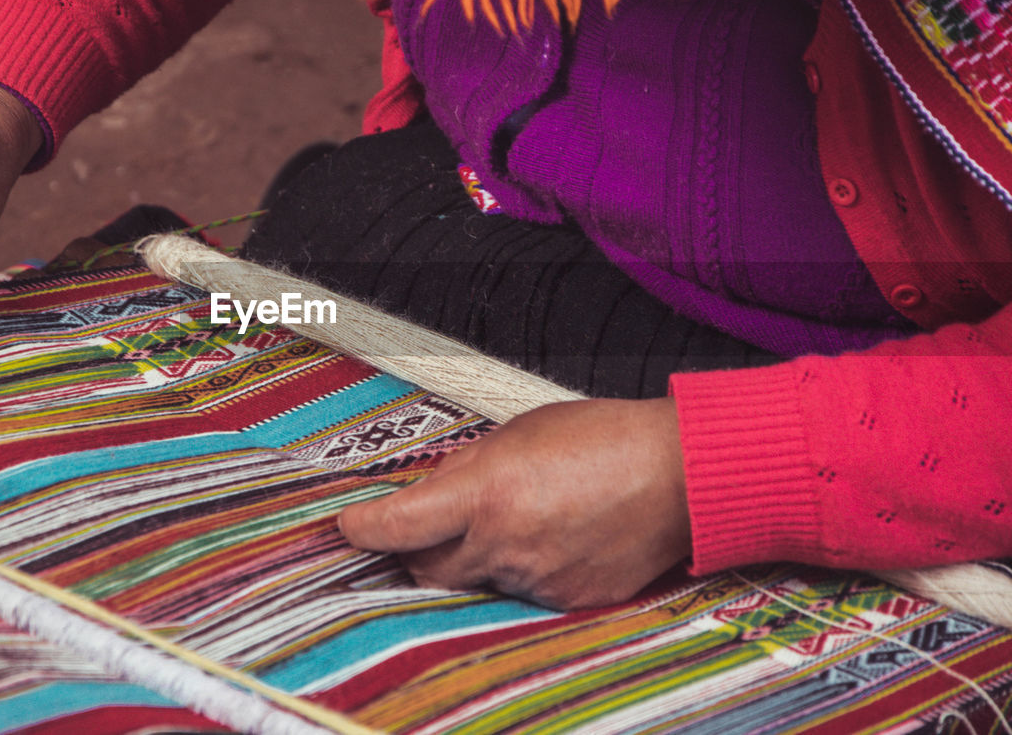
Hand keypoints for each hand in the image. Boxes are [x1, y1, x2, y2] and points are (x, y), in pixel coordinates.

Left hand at [339, 398, 690, 608]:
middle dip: (417, 549)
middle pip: (426, 568)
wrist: (679, 474)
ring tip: (520, 515)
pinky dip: (521, 568)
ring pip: (476, 580)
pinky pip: (521, 592)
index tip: (351, 525)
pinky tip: (551, 535)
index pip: (397, 526)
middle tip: (426, 526)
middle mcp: (506, 544)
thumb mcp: (519, 432)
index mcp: (487, 494)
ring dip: (477, 556)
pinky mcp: (566, 600)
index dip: (363, 528)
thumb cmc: (605, 438)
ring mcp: (536, 579)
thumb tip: (426, 488)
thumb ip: (465, 466)